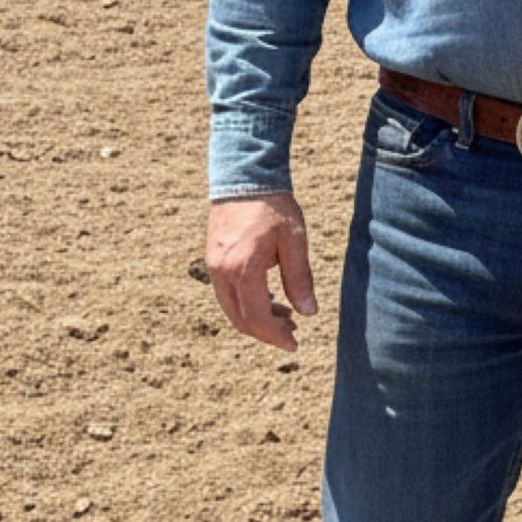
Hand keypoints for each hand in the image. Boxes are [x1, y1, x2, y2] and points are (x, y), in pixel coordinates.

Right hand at [206, 192, 318, 351]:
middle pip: (241, 319)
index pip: (257, 318)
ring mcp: (213, 266)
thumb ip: (299, 278)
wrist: (244, 176)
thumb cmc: (272, 206)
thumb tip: (308, 312)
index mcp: (244, 270)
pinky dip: (245, 304)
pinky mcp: (212, 259)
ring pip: (231, 308)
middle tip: (292, 334)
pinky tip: (267, 299)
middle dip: (266, 332)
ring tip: (283, 317)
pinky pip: (226, 294)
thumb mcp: (294, 241)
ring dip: (255, 319)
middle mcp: (223, 272)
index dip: (275, 336)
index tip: (294, 344)